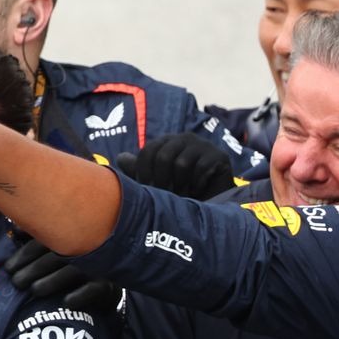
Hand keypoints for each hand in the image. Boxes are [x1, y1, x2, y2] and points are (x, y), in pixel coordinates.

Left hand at [4, 236, 122, 313]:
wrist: (105, 281)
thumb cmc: (73, 262)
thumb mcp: (56, 247)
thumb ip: (35, 238)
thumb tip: (14, 231)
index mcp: (67, 237)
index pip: (42, 242)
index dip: (23, 255)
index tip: (8, 268)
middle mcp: (81, 249)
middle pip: (54, 258)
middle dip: (32, 270)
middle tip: (16, 282)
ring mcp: (95, 266)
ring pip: (71, 272)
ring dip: (51, 282)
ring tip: (34, 290)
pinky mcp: (106, 284)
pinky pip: (93, 289)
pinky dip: (80, 295)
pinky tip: (66, 302)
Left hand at [114, 131, 234, 200]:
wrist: (213, 200)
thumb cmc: (180, 189)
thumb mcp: (156, 179)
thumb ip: (138, 169)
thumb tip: (119, 158)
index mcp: (167, 142)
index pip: (148, 151)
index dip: (144, 172)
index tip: (147, 190)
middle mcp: (184, 139)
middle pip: (163, 156)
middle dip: (161, 181)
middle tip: (166, 195)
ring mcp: (203, 145)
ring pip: (181, 164)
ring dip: (179, 185)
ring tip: (182, 194)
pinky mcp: (219, 156)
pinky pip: (201, 168)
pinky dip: (196, 184)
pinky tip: (197, 190)